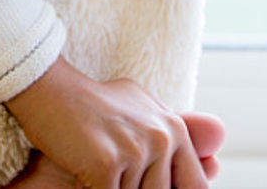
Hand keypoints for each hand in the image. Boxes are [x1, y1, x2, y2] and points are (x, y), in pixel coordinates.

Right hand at [3, 56, 224, 188]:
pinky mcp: (107, 164)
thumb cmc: (93, 103)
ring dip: (114, 188)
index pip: (195, 187)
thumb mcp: (142, 110)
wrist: (49, 88)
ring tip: (98, 170)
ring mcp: (136, 151)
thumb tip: (217, 154)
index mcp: (173, 129)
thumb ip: (175, 133)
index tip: (151, 187)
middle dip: (135, 188)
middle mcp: (162, 138)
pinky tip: (83, 176)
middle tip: (116, 174)